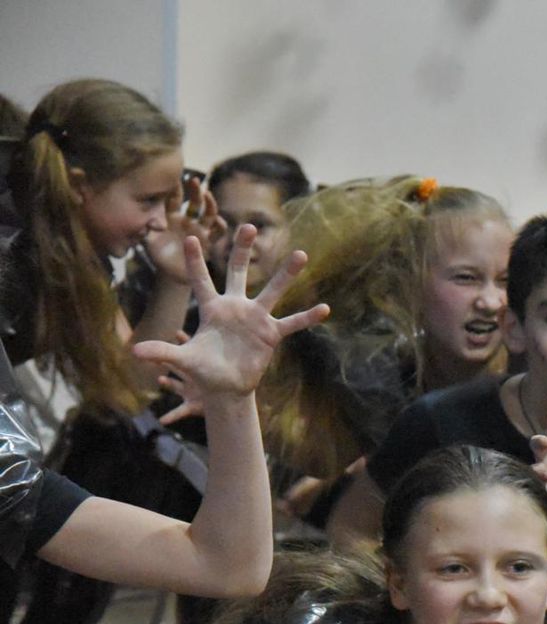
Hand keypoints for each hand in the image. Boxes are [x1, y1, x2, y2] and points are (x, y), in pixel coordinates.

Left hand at [131, 226, 329, 398]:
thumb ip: (162, 351)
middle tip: (248, 226)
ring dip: (287, 274)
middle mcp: (236, 307)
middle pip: (240, 272)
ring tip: (301, 254)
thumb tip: (134, 351)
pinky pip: (292, 323)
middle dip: (243, 250)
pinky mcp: (271, 335)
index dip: (194, 261)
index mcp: (212, 309)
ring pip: (273, 291)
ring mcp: (256, 319)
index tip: (188, 237)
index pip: (201, 280)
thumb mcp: (183, 360)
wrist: (226, 386)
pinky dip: (307, 317)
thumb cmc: (203, 370)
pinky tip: (325, 309)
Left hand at [143, 173, 223, 283]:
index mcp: (171, 217)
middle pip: (194, 202)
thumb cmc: (157, 255)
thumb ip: (147, 229)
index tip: (175, 179)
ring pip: (208, 214)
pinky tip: (218, 221)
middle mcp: (187, 221)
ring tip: (208, 196)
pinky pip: (218, 233)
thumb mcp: (147, 240)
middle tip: (195, 180)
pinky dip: (220, 226)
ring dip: (210, 204)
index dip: (174, 190)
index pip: (173, 200)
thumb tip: (152, 222)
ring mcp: (198, 230)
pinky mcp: (208, 242)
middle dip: (195, 191)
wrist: (169, 273)